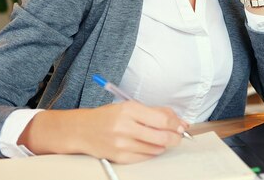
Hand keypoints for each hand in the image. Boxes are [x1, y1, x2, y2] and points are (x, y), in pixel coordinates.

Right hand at [19, 102, 189, 163]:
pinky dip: (152, 152)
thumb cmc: (108, 116)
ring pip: (156, 148)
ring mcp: (122, 144)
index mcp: (129, 109)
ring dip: (164, 144)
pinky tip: (149, 145)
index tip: (182, 125)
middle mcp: (125, 127)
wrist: (81, 130)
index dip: (176, 123)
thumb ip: (155, 111)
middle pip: (162, 136)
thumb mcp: (130, 106)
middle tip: (178, 135)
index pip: (162, 118)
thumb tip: (178, 120)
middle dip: (175, 137)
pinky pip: (146, 157)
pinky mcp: (120, 157)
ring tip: (161, 138)